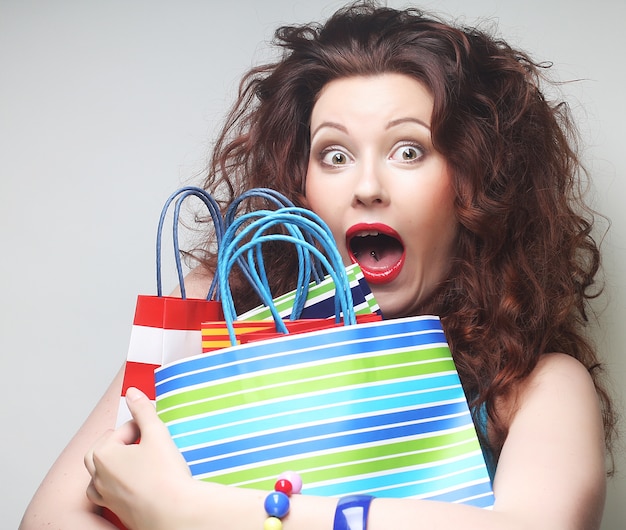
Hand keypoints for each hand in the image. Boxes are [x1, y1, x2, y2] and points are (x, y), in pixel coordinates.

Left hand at [84, 387, 193, 529]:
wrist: (174, 513)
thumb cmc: (164, 478)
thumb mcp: (156, 433)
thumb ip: (143, 410)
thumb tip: (133, 393)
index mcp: (103, 456)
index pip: (120, 431)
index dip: (139, 426)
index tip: (153, 429)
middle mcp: (99, 478)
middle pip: (102, 451)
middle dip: (120, 443)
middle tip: (142, 441)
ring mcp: (106, 497)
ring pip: (100, 476)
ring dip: (113, 465)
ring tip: (134, 461)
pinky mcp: (117, 510)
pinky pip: (107, 494)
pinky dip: (116, 485)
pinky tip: (135, 483)